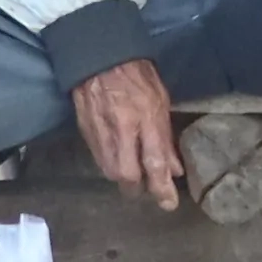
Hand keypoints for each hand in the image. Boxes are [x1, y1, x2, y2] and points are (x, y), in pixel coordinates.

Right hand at [70, 54, 181, 210]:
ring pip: (110, 171)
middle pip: (127, 176)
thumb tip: (175, 169)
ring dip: (123, 181)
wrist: (100, 57)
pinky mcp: (86, 132)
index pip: (155, 163)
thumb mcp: (161, 101)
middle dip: (137, 190)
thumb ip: (166, 137)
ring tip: (133, 179)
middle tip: (146, 192)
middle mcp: (122, 129)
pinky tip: (118, 162)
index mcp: (146, 118)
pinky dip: (110, 166)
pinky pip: (99, 160)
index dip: (162, 188)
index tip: (168, 203)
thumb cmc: (138, 75)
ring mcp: (101, 132)